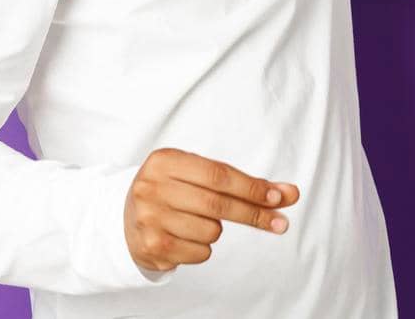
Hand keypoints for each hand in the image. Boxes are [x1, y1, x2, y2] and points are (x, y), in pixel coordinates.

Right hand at [121, 147, 300, 272]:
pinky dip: (203, 247)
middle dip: (253, 214)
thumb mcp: (198, 175)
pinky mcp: (152, 247)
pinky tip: (185, 236)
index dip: (252, 188)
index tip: (280, 198)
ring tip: (195, 221)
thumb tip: (289, 194)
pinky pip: (200, 252)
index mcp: (165, 160)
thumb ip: (241, 183)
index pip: (219, 175)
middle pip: (218, 204)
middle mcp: (152, 187)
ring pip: (211, 231)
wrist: (125, 217)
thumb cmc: (172, 191)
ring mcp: (149, 218)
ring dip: (216, 230)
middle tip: (280, 223)